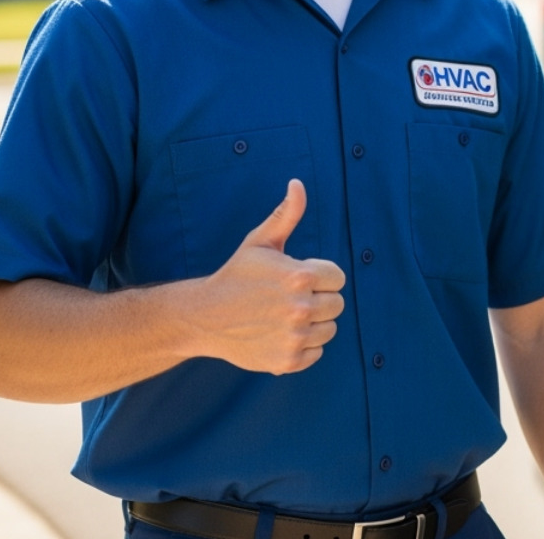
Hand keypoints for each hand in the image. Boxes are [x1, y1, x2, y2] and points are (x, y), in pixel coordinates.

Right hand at [188, 179, 346, 373]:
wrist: (205, 317)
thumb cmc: (237, 275)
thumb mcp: (260, 242)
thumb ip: (286, 214)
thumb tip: (298, 183)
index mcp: (300, 276)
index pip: (338, 278)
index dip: (320, 277)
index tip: (298, 278)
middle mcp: (301, 308)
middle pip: (337, 305)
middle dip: (319, 299)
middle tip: (290, 298)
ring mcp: (295, 337)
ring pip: (329, 330)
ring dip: (313, 324)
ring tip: (285, 316)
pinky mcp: (288, 361)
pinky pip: (317, 353)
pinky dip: (303, 346)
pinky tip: (281, 335)